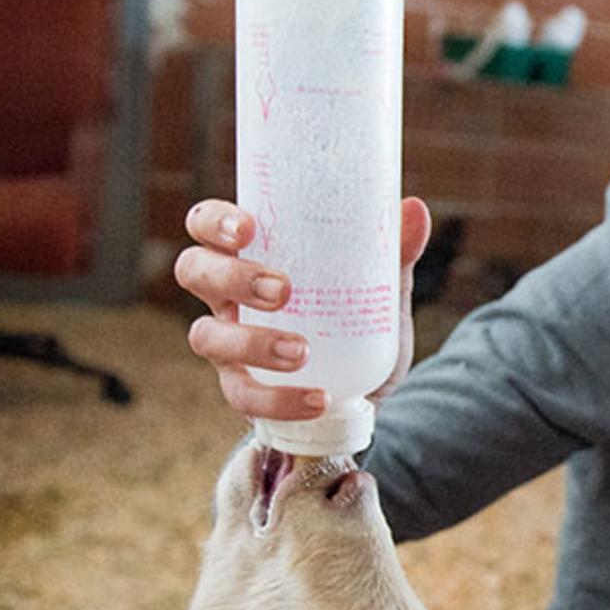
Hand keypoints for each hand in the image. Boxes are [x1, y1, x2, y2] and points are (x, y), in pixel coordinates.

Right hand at [178, 197, 432, 418]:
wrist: (365, 394)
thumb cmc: (355, 326)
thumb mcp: (379, 292)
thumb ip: (393, 256)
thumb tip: (415, 210)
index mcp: (248, 257)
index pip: (206, 225)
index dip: (214, 221)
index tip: (248, 228)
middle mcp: (226, 297)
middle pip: (194, 271)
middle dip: (231, 277)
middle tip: (282, 290)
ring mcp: (227, 345)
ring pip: (206, 336)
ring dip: (251, 342)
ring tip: (301, 350)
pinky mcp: (242, 390)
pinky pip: (243, 397)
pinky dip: (279, 399)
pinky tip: (318, 398)